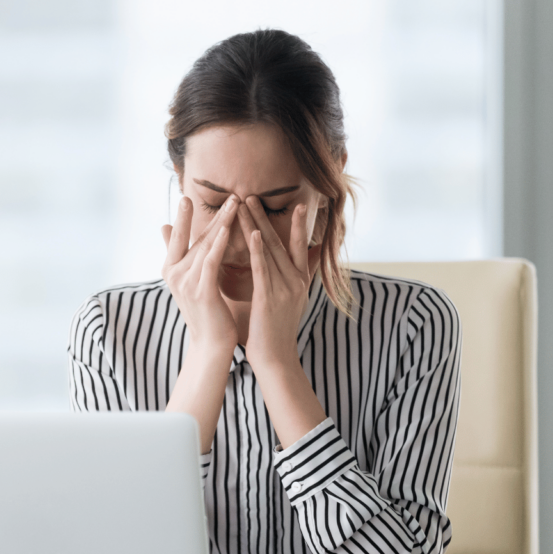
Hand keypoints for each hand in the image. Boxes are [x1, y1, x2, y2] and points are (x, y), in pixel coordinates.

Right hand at [161, 195, 239, 357]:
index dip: (183, 217)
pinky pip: (211, 262)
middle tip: (223, 193)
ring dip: (221, 222)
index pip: (177, 237)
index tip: (187, 197)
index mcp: (171, 270)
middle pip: (192, 237)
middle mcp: (174, 274)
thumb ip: (179, 254)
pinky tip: (227, 230)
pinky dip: (218, 244)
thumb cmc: (205, 312)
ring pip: (204, 245)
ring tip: (234, 203)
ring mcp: (186, 283)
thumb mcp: (188, 280)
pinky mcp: (202, 291)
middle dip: (207, 214)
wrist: (211, 345)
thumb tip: (162, 226)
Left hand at [237, 197, 311, 372]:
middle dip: (266, 218)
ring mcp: (284, 289)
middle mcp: (296, 281)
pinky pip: (262, 269)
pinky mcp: (269, 298)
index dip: (298, 225)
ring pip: (269, 250)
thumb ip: (299, 277)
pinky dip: (257, 250)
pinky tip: (251, 233)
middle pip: (281, 242)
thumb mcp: (293, 301)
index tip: (297, 204)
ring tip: (244, 205)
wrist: (275, 358)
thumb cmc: (277, 330)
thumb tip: (308, 260)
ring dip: (256, 225)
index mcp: (300, 281)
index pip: (300, 246)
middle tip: (252, 195)